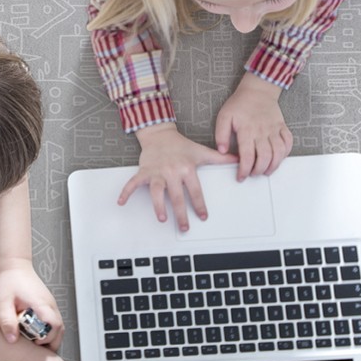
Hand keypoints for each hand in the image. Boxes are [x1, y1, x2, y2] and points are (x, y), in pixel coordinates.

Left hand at [0, 261, 63, 349]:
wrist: (15, 266)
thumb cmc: (9, 282)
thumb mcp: (3, 302)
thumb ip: (7, 321)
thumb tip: (12, 340)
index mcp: (40, 303)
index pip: (54, 324)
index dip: (47, 338)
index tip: (35, 342)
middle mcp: (50, 304)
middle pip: (60, 329)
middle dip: (51, 342)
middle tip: (34, 346)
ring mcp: (51, 304)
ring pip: (59, 326)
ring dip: (51, 337)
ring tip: (34, 342)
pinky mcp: (49, 305)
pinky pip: (55, 321)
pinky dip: (49, 331)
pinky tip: (35, 333)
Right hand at [120, 123, 236, 230]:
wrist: (160, 133)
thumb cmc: (180, 145)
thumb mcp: (201, 151)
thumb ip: (220, 158)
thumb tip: (238, 160)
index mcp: (186, 168)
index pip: (195, 190)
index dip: (199, 204)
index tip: (202, 216)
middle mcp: (171, 171)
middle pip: (176, 196)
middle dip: (180, 213)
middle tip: (184, 227)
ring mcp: (156, 172)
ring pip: (156, 191)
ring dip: (158, 205)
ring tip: (161, 218)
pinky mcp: (143, 171)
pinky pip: (133, 182)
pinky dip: (126, 192)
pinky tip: (122, 201)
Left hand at [215, 73, 292, 179]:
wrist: (257, 90)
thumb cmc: (239, 103)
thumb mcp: (224, 116)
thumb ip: (221, 134)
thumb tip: (222, 151)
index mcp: (247, 130)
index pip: (248, 156)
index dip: (245, 170)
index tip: (241, 176)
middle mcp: (262, 132)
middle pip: (265, 157)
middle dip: (258, 170)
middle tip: (252, 174)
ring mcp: (274, 130)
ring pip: (279, 153)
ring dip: (274, 166)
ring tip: (265, 171)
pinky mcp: (282, 127)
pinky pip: (289, 143)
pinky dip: (286, 153)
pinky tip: (279, 158)